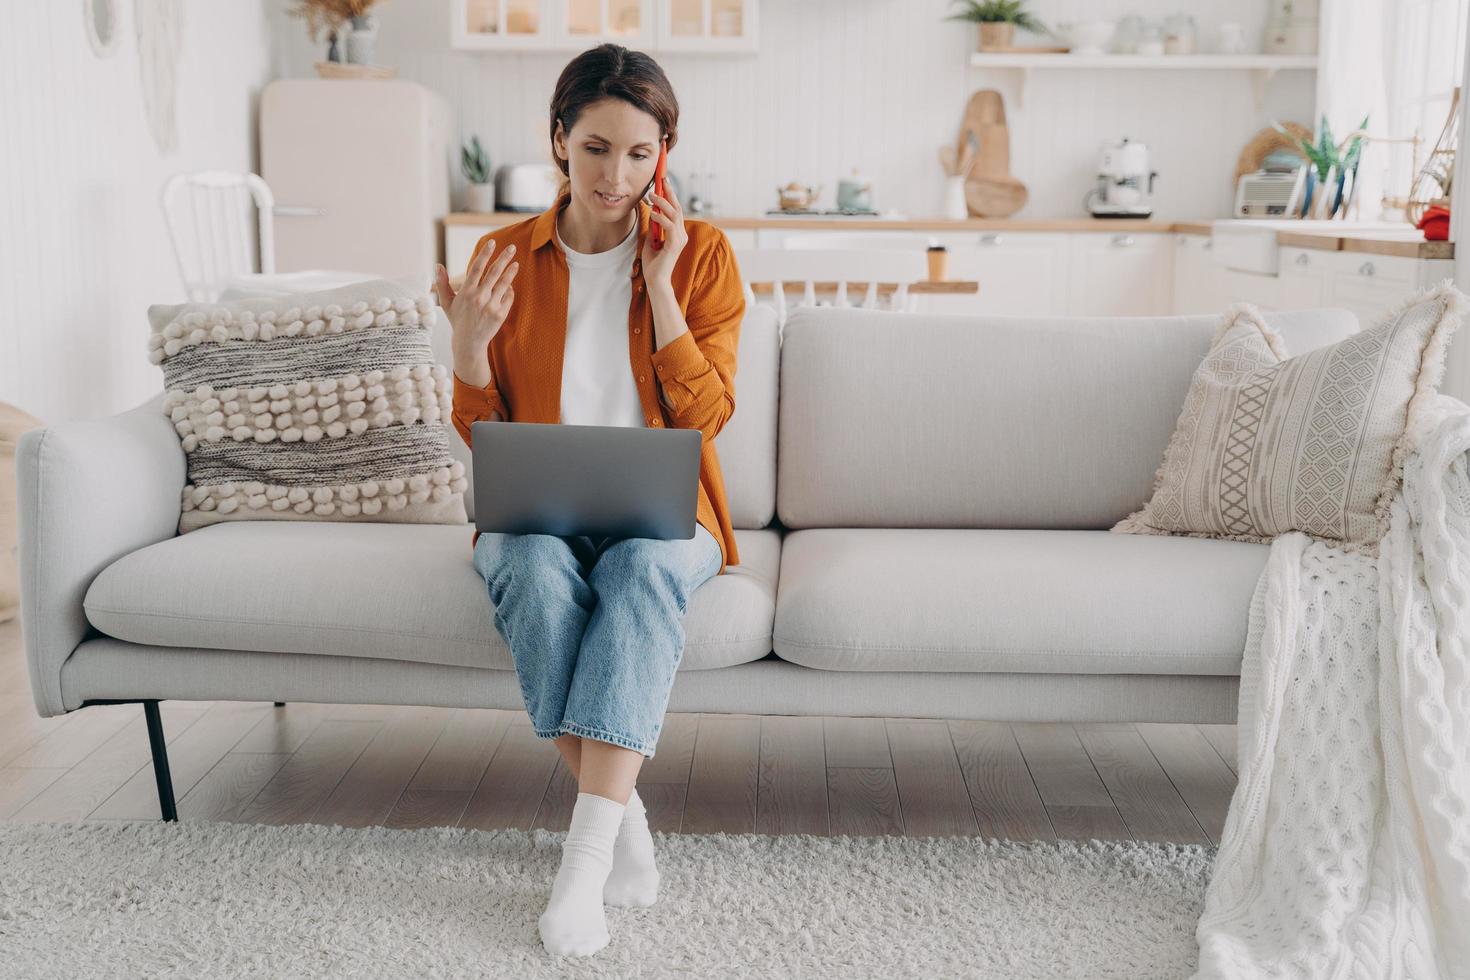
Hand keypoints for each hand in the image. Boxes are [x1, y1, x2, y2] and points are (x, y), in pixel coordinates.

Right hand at [432, 240, 518, 359]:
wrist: (469, 343)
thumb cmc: (458, 320)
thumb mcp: (447, 303)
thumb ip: (442, 283)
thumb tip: (438, 265)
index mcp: (466, 292)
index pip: (477, 268)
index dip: (485, 254)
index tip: (492, 242)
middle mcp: (479, 297)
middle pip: (494, 272)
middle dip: (504, 258)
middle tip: (512, 247)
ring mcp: (491, 306)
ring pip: (504, 284)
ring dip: (511, 272)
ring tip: (516, 263)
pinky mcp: (500, 314)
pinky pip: (508, 297)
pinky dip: (509, 290)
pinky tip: (509, 285)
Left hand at [641, 187, 687, 286]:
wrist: (655, 280)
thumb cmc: (653, 263)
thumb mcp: (652, 239)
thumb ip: (654, 227)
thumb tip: (652, 212)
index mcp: (678, 233)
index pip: (675, 210)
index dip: (671, 194)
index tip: (664, 181)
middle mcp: (682, 234)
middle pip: (677, 208)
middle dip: (669, 192)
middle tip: (661, 179)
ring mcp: (680, 239)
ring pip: (674, 214)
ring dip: (662, 202)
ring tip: (651, 194)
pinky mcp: (675, 245)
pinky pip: (669, 226)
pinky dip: (660, 217)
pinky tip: (652, 213)